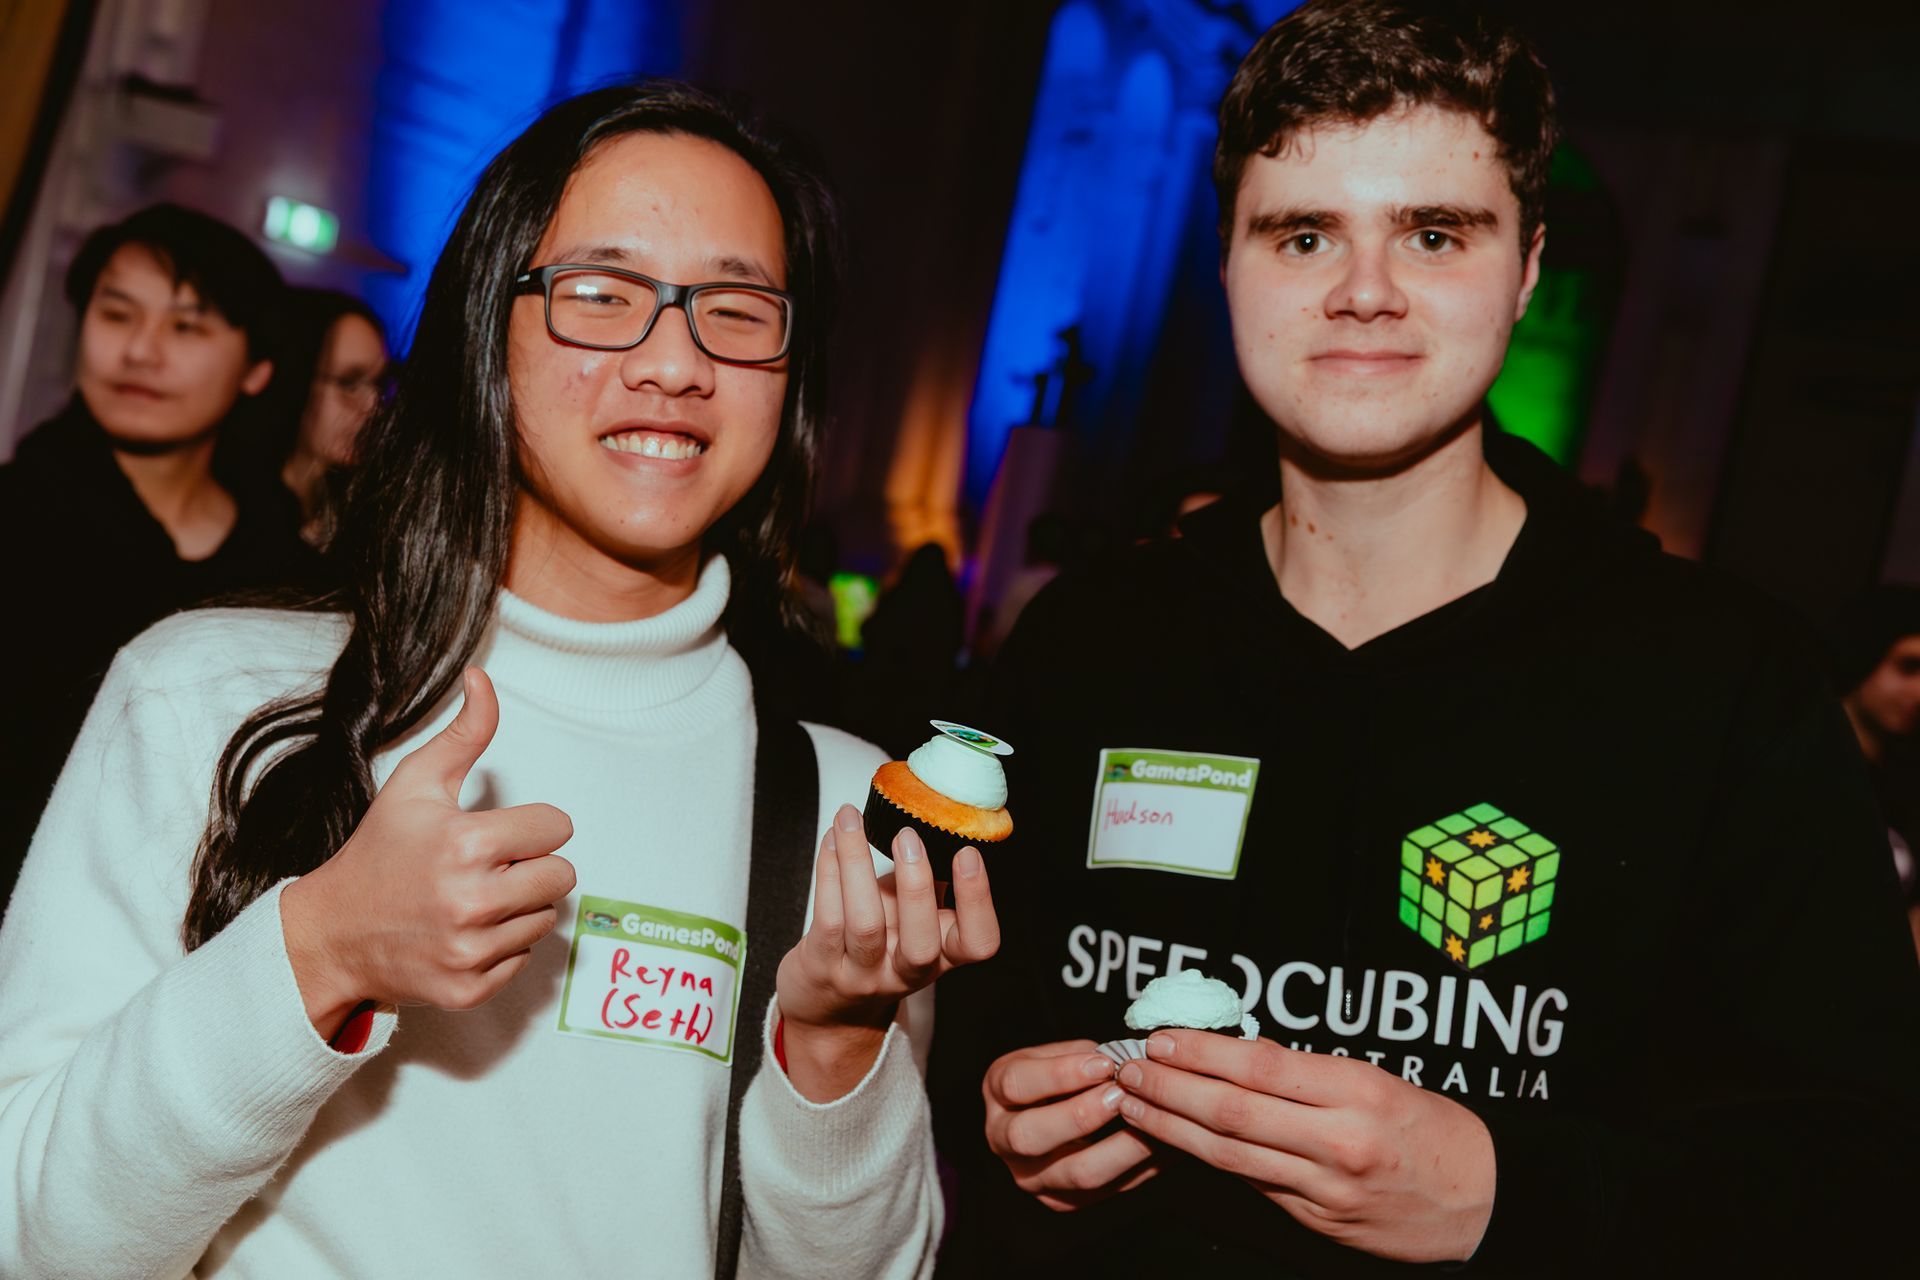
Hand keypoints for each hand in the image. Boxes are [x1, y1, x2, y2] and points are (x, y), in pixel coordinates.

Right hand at [281, 668, 576, 1036]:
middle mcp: (473, 900)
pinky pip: (523, 959)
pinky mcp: (469, 988)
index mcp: (468, 844)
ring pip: (546, 918)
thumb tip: (482, 678)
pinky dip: (501, 946)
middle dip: (533, 866)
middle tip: (490, 867)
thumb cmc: (378, 852)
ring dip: (519, 907)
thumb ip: (464, 732)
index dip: (532, 827)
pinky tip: (462, 931)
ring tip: (471, 899)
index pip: (558, 828)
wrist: (331, 934)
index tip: (499, 833)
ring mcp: (471, 950)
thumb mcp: (415, 784)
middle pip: (562, 876)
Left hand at [775, 805, 999, 1100]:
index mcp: (942, 956)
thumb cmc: (879, 945)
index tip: (967, 853)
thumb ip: (928, 882)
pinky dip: (828, 869)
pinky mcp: (822, 965)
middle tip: (908, 835)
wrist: (828, 1006)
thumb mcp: (913, 919)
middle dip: (917, 887)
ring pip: (865, 925)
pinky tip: (832, 838)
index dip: (977, 901)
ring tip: (851, 818)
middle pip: (921, 945)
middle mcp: (906, 972)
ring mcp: (863, 973)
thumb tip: (934, 816)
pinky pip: (827, 915)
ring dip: (857, 863)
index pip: (978, 943)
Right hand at [984, 1040, 1167, 1211]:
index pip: (1017, 1084)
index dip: (1060, 1074)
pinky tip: (1168, 1146)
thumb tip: (1123, 1061)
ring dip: (1120, 1147)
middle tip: (1120, 1095)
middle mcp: (1003, 1140)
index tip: (1104, 1064)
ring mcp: (1031, 1176)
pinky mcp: (1062, 1200)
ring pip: (1075, 1173)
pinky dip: (1141, 1167)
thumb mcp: (1056, 1053)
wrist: (1050, 1113)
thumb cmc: (1057, 1074)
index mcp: (998, 1093)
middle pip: (1031, 1136)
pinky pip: (1107, 1189)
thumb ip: (1081, 1056)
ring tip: (1152, 1122)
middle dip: (1081, 1115)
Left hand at [1113, 1031, 1494, 1261]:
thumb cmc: (1428, 1128)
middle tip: (1129, 1067)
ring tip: (1135, 1104)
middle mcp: (1338, 1140)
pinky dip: (1210, 1160)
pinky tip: (1178, 1142)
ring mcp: (1325, 1187)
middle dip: (1169, 1088)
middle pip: (1231, 1112)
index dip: (1200, 1051)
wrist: (1481, 1201)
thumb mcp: (1376, 1080)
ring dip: (1172, 1128)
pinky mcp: (1318, 1221)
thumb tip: (1235, 1055)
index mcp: (1356, 1091)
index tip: (1161, 1036)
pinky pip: (1254, 1184)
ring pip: (1230, 1154)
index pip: (1258, 1066)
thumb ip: (1306, 1073)